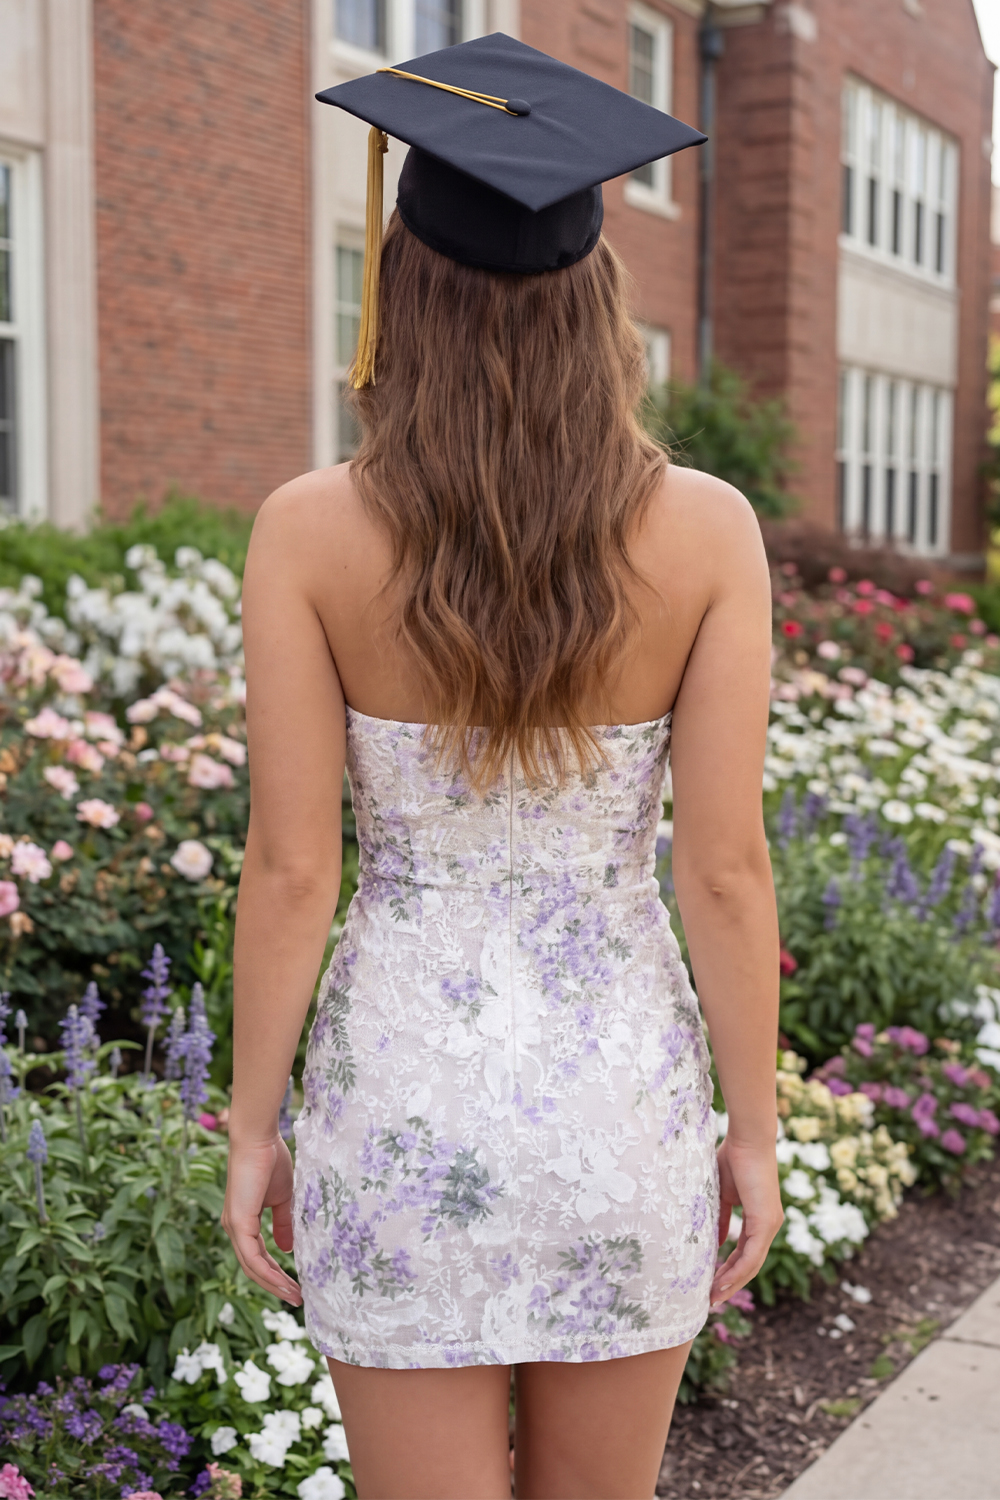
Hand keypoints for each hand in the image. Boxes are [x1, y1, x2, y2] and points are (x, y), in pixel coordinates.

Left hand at [222, 1136, 302, 1305]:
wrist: (258, 1139)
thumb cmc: (270, 1160)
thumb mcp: (282, 1197)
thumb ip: (283, 1223)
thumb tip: (287, 1250)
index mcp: (242, 1221)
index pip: (256, 1256)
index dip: (275, 1273)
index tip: (295, 1286)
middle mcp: (234, 1228)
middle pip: (252, 1268)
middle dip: (275, 1286)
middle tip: (297, 1299)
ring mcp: (234, 1226)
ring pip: (251, 1267)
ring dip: (273, 1284)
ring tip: (295, 1296)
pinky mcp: (238, 1222)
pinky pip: (252, 1256)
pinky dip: (268, 1272)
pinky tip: (284, 1281)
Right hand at [710, 1134, 782, 1307]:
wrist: (747, 1139)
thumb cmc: (734, 1158)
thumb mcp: (723, 1195)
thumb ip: (721, 1219)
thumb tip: (716, 1243)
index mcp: (760, 1219)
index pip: (745, 1253)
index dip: (728, 1269)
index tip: (711, 1283)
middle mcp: (769, 1225)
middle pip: (750, 1265)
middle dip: (730, 1283)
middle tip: (711, 1299)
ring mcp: (770, 1225)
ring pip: (752, 1265)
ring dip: (732, 1283)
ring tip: (713, 1297)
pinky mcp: (766, 1221)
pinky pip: (752, 1254)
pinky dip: (736, 1270)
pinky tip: (721, 1281)